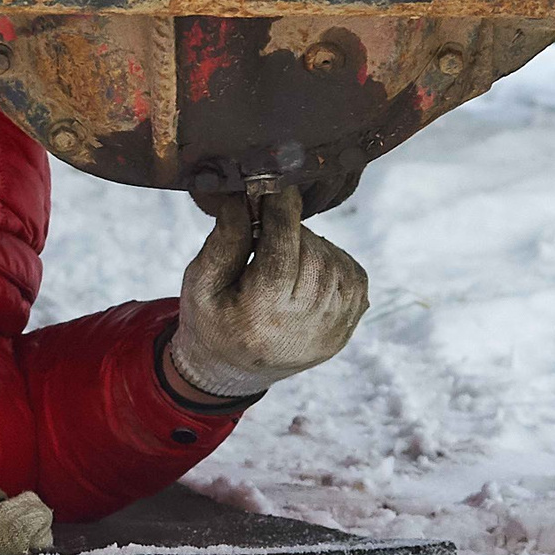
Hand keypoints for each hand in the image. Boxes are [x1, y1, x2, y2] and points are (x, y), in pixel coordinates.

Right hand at [166, 187, 368, 401]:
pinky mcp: (345, 331)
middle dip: (292, 230)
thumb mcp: (200, 283)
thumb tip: (244, 198)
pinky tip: (308, 266)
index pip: (282, 251)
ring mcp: (330, 332)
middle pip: (312, 254)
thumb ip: (223, 241)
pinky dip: (334, 262)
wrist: (233, 370)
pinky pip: (354, 279)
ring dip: (313, 246)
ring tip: (285, 251)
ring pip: (336, 263)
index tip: (277, 185)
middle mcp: (302, 327)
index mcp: (260, 315)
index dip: (281, 211)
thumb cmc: (211, 319)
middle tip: (268, 227)